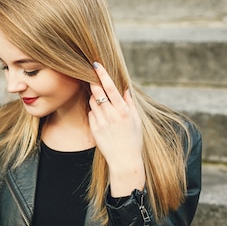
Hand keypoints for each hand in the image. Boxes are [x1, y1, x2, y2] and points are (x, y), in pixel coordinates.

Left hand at [88, 62, 144, 196]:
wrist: (125, 161)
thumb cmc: (133, 140)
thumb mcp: (136, 120)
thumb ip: (130, 103)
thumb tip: (125, 89)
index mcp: (124, 111)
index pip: (110, 88)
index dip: (102, 75)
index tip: (96, 64)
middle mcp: (111, 115)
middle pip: (97, 92)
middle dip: (93, 81)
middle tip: (90, 73)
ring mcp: (101, 122)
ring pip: (92, 102)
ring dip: (95, 97)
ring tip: (102, 101)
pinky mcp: (94, 129)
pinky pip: (91, 114)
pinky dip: (94, 111)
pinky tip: (101, 116)